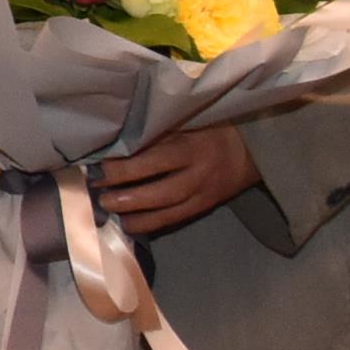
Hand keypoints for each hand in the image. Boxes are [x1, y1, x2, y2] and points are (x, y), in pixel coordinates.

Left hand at [94, 124, 258, 237]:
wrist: (251, 150)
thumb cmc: (209, 130)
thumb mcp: (186, 124)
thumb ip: (157, 135)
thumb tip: (115, 145)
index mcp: (191, 148)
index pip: (154, 160)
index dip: (125, 167)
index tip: (98, 168)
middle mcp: (198, 174)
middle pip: (161, 191)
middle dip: (127, 197)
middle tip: (100, 197)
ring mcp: (203, 194)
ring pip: (168, 211)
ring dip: (136, 215)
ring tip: (109, 212)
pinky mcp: (204, 207)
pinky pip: (175, 220)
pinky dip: (150, 224)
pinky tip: (129, 224)